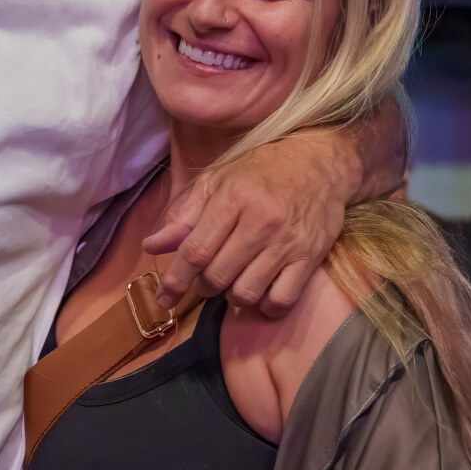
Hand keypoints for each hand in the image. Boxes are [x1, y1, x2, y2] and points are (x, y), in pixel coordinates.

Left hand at [144, 135, 346, 313]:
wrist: (320, 163)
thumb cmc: (260, 171)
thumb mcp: (216, 182)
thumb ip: (183, 217)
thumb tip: (151, 247)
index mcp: (232, 199)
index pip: (195, 251)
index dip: (176, 279)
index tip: (165, 297)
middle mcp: (260, 222)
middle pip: (218, 276)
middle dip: (203, 286)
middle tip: (206, 279)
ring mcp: (288, 242)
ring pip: (247, 292)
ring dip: (232, 297)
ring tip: (233, 282)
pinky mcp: (311, 257)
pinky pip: (282, 299)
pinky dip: (265, 306)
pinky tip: (260, 294)